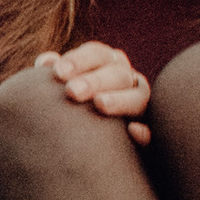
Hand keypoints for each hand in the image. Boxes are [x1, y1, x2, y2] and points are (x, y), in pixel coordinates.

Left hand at [34, 42, 150, 145]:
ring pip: (138, 97)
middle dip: (95, 80)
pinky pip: (152, 131)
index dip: (79, 60)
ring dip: (120, 99)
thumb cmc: (70, 107)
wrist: (90, 145)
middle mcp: (127, 80)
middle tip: (72, 91)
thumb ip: (58, 74)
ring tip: (100, 104)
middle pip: (117, 73)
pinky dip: (145, 131)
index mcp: (106, 64)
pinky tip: (133, 131)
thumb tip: (47, 61)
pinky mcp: (148, 132)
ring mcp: (140, 104)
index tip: (57, 71)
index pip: (96, 54)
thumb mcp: (64, 87)